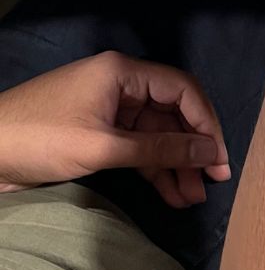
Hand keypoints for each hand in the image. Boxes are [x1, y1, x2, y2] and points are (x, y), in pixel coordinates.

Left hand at [0, 53, 229, 207]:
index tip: (219, 156)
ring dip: (175, 164)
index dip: (206, 123)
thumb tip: (208, 152)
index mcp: (125, 73)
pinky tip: (170, 192)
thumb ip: (159, 148)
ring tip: (193, 196)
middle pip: (172, 114)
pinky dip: (153, 169)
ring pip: (156, 135)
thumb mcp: (102, 146)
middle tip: (212, 180)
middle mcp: (123, 86)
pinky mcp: (98, 133)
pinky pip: (136, 148)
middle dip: (192, 148)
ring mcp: (110, 110)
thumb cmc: (40, 138)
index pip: (181, 90)